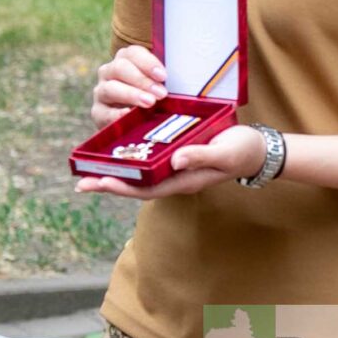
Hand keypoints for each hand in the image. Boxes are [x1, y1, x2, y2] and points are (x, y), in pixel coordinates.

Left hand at [75, 124, 265, 199]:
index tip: (101, 181)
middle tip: (81, 183)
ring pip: (141, 175)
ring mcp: (176, 169)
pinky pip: (150, 164)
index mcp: (184, 180)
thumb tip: (175, 160)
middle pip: (137, 186)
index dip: (123, 186)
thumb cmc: (241, 150)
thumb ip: (200, 157)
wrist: (256, 149)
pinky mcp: (178, 158)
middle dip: (110, 183)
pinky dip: (133, 160)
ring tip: (91, 171)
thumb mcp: (223, 153)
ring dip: (117, 173)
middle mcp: (176, 178)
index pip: (147, 188)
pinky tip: (120, 153)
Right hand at [89, 46, 167, 127]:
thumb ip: (165, 80)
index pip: (133, 53)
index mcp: (125, 60)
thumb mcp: (159, 85)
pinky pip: (104, 112)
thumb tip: (185, 80)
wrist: (132, 122)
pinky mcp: (97, 113)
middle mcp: (109, 72)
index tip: (163, 76)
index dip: (148, 63)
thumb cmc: (151, 97)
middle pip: (120, 68)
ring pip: (110, 88)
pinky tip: (129, 115)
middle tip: (161, 93)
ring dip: (131, 94)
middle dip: (142, 80)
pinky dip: (117, 113)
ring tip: (150, 103)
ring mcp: (101, 92)